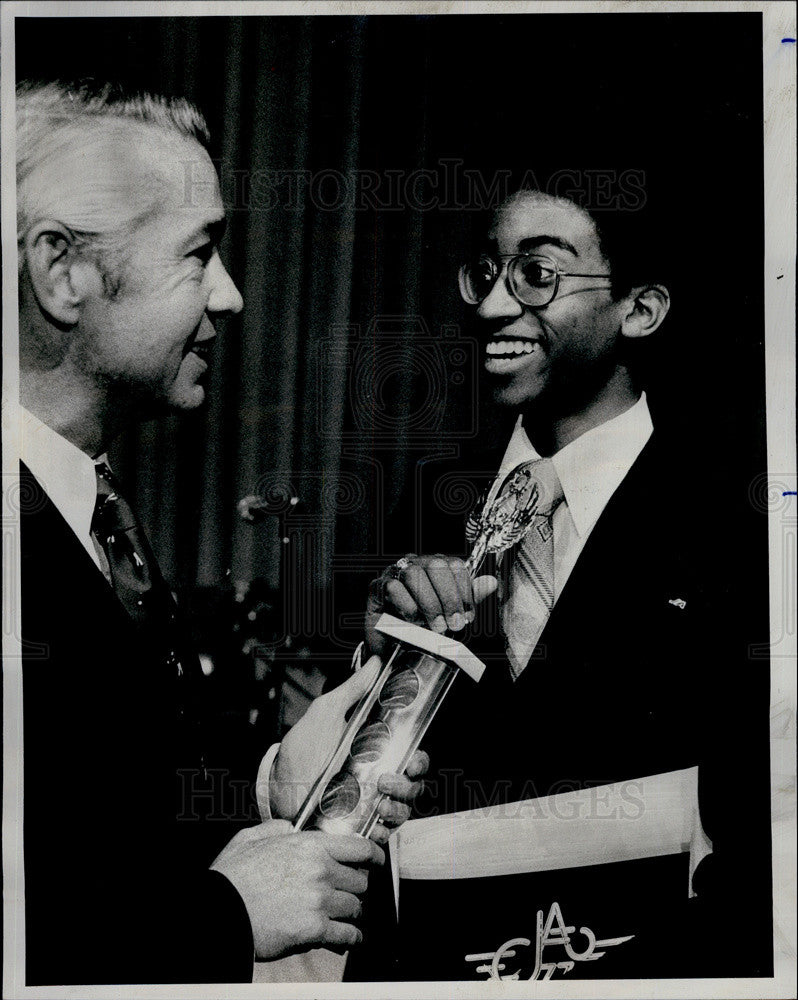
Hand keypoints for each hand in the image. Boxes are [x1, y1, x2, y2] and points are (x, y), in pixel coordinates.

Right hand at [211, 821, 383, 957]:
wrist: (220, 912)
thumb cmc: (232, 877)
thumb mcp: (250, 837)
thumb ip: (275, 828)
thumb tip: (289, 827)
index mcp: (309, 845)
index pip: (358, 847)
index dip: (373, 855)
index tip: (377, 860)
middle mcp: (321, 870)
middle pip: (359, 879)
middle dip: (355, 887)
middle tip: (347, 892)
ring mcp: (320, 900)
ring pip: (355, 906)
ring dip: (351, 912)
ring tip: (345, 915)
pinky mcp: (315, 929)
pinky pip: (347, 934)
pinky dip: (351, 937)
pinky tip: (349, 938)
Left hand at [268, 656, 428, 839]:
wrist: (277, 784)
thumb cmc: (302, 749)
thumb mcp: (326, 713)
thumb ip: (351, 690)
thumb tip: (373, 663)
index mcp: (376, 753)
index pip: (412, 757)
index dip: (419, 759)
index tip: (413, 757)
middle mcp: (378, 779)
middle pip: (414, 785)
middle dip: (409, 784)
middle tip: (387, 780)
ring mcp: (370, 804)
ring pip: (404, 810)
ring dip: (398, 807)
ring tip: (379, 800)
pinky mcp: (358, 826)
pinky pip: (384, 834)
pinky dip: (384, 830)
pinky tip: (373, 821)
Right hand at [366, 553, 497, 656]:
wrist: (394, 646)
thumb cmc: (423, 626)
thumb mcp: (450, 613)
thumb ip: (468, 597)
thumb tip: (491, 581)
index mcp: (435, 566)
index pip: (455, 564)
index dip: (464, 590)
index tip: (468, 616)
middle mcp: (415, 564)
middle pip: (436, 565)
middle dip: (449, 598)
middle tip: (454, 624)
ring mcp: (394, 573)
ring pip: (414, 574)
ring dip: (430, 604)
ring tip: (436, 627)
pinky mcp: (377, 587)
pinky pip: (393, 588)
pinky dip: (407, 607)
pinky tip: (414, 622)